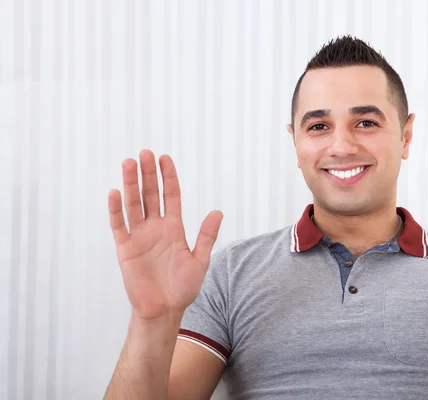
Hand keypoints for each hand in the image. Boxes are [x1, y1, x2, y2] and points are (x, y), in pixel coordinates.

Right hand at [108, 150, 222, 319]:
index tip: (165, 158)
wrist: (164, 310)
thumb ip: (206, 236)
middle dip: (148, 174)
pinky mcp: (125, 248)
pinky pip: (119, 225)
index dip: (168, 178)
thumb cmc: (183, 287)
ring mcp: (139, 236)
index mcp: (174, 228)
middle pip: (150, 195)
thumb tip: (218, 212)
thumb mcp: (199, 260)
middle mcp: (155, 228)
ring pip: (133, 204)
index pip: (170, 196)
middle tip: (145, 153)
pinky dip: (116, 210)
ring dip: (131, 184)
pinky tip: (115, 193)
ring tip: (129, 163)